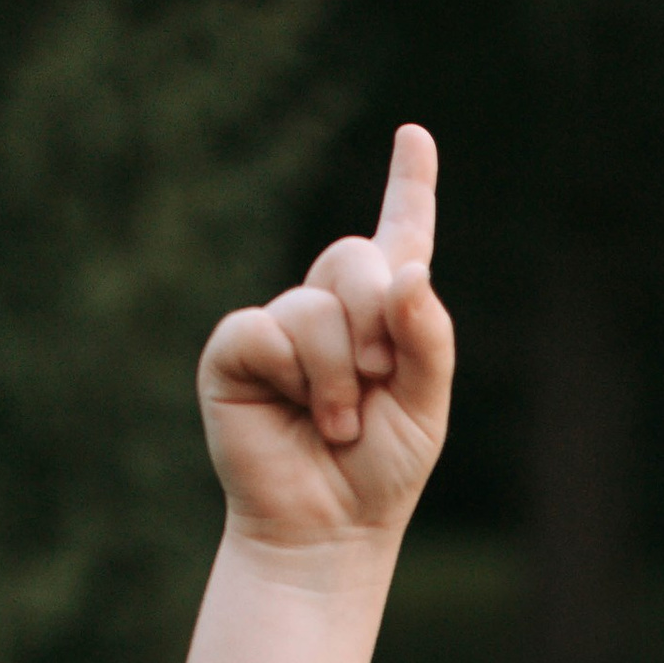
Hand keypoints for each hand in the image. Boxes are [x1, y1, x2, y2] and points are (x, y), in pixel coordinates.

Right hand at [197, 125, 454, 553]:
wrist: (329, 527)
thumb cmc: (380, 470)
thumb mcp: (426, 403)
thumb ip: (427, 337)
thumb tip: (411, 272)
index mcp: (386, 315)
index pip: (400, 236)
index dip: (408, 184)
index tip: (413, 135)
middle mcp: (329, 308)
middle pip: (355, 256)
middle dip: (378, 321)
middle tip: (380, 380)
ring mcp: (279, 326)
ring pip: (315, 306)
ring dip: (339, 373)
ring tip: (338, 423)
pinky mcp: (235, 349)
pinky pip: (267, 329)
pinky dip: (294, 375)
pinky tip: (295, 414)